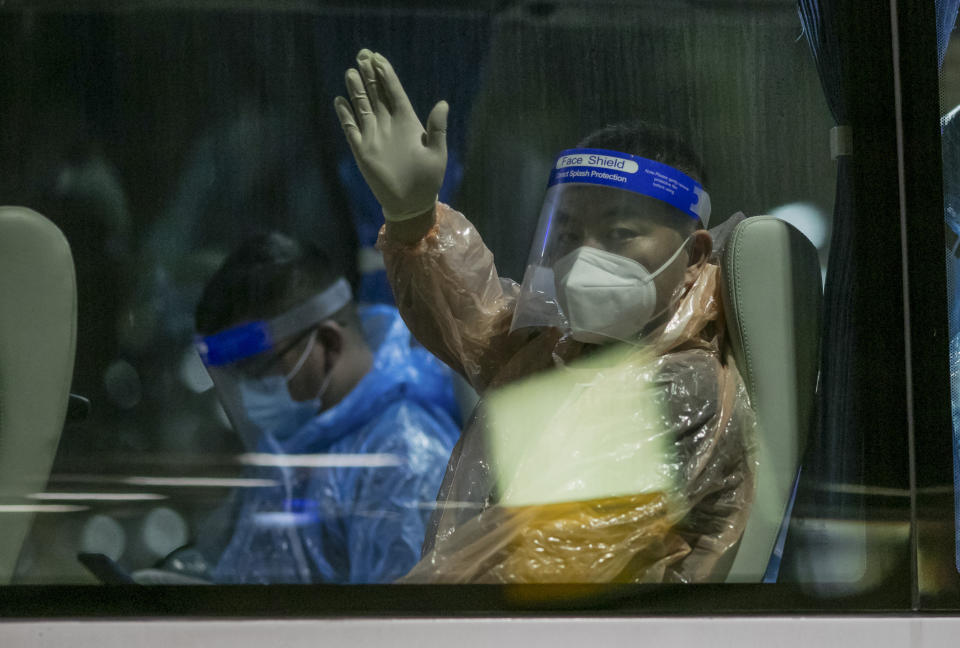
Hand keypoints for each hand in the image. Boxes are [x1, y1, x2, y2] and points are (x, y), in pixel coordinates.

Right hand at [334, 49, 447, 220]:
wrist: (411, 204)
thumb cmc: (428, 180)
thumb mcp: (437, 154)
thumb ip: (437, 129)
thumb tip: (442, 103)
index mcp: (407, 122)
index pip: (394, 92)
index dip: (387, 74)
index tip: (379, 57)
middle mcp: (388, 125)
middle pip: (376, 94)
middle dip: (370, 74)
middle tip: (362, 54)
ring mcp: (374, 136)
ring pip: (363, 106)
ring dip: (357, 90)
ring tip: (351, 71)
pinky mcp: (362, 150)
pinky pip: (351, 129)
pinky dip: (345, 115)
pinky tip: (340, 101)